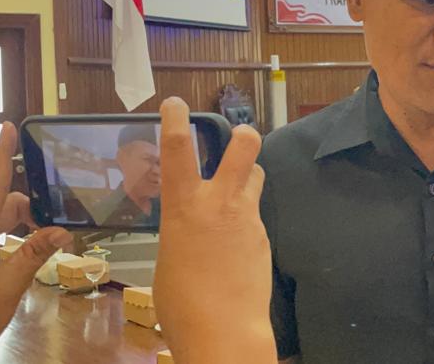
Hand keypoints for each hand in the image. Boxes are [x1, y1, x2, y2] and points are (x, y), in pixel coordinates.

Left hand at [0, 123, 71, 363]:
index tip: (8, 126)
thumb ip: (31, 257)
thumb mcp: (3, 292)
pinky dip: (17, 238)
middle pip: (1, 203)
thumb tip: (60, 229)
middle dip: (30, 202)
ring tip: (52, 236)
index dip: (0, 156)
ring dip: (26, 223)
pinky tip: (33, 253)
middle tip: (60, 211)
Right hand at [153, 98, 276, 363]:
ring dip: (247, 178)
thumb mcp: (168, 259)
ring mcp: (248, 220)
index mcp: (184, 209)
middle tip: (242, 132)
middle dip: (244, 134)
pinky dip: (245, 222)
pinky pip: (255, 218)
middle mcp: (219, 205)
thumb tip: (191, 228)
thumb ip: (181, 231)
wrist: (225, 331)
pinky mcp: (264, 238)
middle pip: (243, 149)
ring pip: (255, 180)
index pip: (178, 152)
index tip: (175, 103)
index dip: (176, 121)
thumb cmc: (182, 304)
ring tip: (236, 190)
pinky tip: (236, 248)